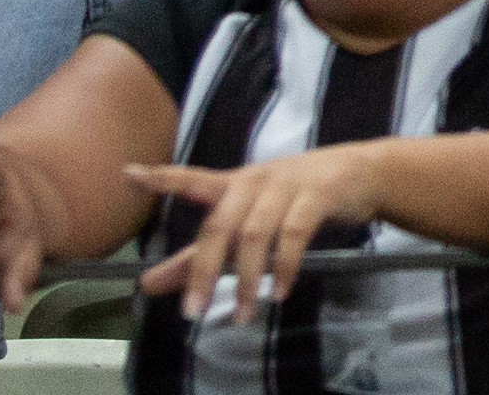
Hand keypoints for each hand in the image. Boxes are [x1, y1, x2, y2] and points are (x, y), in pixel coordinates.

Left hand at [134, 143, 395, 320]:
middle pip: (220, 224)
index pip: (192, 179)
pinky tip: (279, 293)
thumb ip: (196, 255)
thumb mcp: (244, 221)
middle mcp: (253, 181)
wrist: (359, 172)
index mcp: (232, 184)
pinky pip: (294, 233)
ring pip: (255, 234)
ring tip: (244, 315)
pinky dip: (284, 267)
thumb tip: (146, 284)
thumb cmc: (292, 197)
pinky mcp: (317, 195)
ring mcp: (286, 185)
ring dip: (247, 280)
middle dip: (204, 270)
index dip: (162, 178)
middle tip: (192, 310)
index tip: (129, 174)